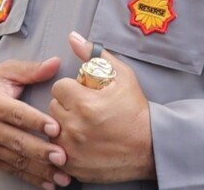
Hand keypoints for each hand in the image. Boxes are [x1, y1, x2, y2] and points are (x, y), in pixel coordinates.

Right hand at [0, 58, 71, 188]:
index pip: (17, 114)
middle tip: (63, 157)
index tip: (55, 128)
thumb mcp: (5, 71)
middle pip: (18, 141)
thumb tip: (56, 62)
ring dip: (40, 170)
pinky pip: (12, 170)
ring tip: (63, 176)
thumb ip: (31, 70)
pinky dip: (31, 178)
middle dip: (41, 151)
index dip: (36, 121)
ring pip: (17, 160)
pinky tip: (48, 184)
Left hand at [48, 32, 154, 183]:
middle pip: (53, 107)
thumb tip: (73, 38)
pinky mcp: (73, 165)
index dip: (71, 89)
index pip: (59, 87)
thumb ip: (94, 55)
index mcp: (84, 103)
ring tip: (83, 125)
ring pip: (53, 129)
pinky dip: (67, 145)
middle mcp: (74, 127)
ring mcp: (72, 149)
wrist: (150, 147)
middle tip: (84, 109)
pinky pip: (57, 150)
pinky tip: (83, 142)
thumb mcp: (121, 76)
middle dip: (66, 105)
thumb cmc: (136, 110)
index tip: (83, 94)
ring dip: (64, 125)